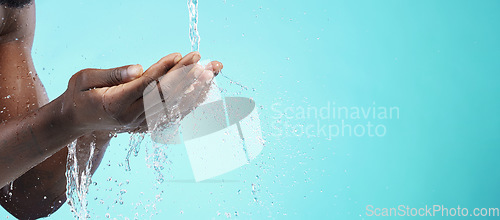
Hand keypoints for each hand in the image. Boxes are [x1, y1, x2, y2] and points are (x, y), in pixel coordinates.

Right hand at [60, 52, 221, 132]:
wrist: (76, 122)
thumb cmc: (79, 95)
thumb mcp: (84, 79)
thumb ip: (112, 74)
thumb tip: (139, 68)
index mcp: (115, 103)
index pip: (146, 85)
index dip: (164, 70)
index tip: (180, 55)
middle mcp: (131, 116)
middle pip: (164, 95)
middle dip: (186, 78)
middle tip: (203, 63)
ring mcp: (141, 123)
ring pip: (173, 105)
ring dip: (194, 89)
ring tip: (210, 73)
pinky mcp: (147, 125)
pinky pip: (173, 114)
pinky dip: (190, 102)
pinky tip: (204, 91)